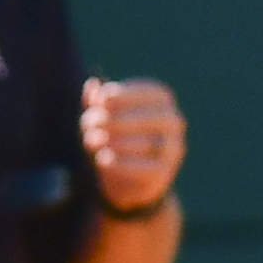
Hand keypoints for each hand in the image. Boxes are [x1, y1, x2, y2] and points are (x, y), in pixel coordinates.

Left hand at [82, 76, 185, 213]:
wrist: (124, 178)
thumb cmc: (112, 134)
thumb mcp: (102, 114)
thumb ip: (98, 100)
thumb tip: (93, 84)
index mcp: (161, 100)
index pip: (150, 92)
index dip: (125, 95)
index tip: (102, 101)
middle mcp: (173, 122)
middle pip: (147, 118)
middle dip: (114, 120)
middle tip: (89, 125)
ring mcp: (172, 148)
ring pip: (144, 144)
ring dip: (113, 142)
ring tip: (91, 141)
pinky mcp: (163, 173)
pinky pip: (143, 168)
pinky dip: (120, 163)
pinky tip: (102, 159)